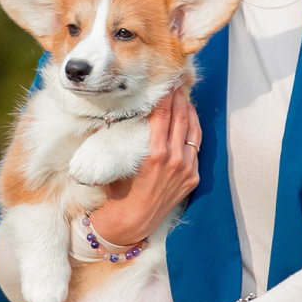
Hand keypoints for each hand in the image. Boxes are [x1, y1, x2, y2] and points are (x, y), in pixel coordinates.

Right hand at [86, 89, 201, 248]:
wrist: (133, 221)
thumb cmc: (119, 190)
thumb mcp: (116, 161)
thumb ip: (115, 137)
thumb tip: (106, 112)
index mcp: (154, 153)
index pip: (162, 114)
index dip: (164, 95)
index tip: (164, 81)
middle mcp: (173, 159)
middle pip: (180, 118)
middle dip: (179, 96)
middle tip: (176, 80)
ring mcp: (186, 168)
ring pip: (192, 130)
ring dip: (189, 110)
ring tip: (184, 95)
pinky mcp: (193, 177)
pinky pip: (195, 146)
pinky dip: (192, 130)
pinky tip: (189, 119)